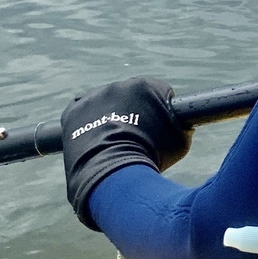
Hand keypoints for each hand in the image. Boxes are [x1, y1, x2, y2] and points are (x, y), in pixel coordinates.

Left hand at [60, 77, 191, 229]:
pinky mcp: (73, 111)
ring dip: (109, 115)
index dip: (160, 111)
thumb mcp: (181, 142)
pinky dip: (86, 121)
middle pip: (130, 96)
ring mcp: (94, 96)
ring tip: (112, 141)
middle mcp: (120, 84)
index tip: (158, 128)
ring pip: (105, 102)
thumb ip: (181, 127)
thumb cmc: (152, 158)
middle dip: (134, 111)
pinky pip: (81, 110)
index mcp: (148, 85)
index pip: (159, 92)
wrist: (114, 174)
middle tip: (136, 136)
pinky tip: (93, 136)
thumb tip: (183, 126)